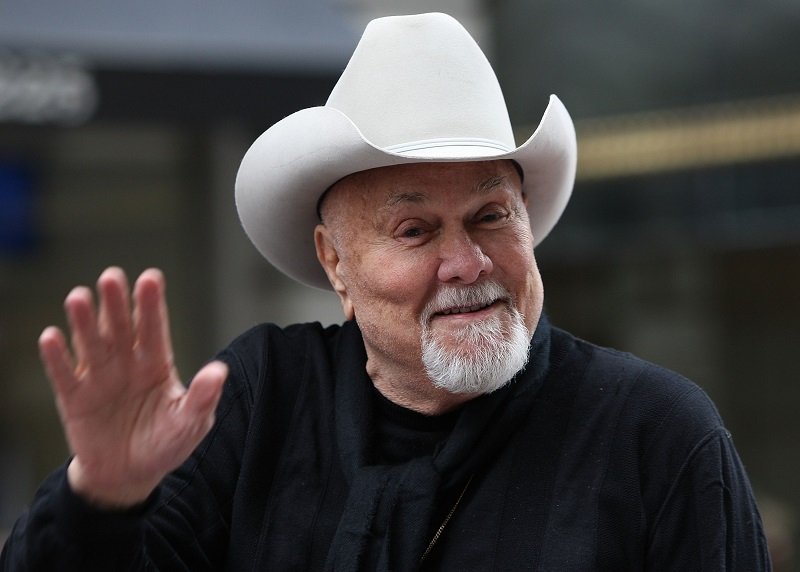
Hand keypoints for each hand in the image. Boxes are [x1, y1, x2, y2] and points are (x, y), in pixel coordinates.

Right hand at [38, 267, 226, 508]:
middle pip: (119, 327)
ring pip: (90, 343)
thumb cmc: (164, 443)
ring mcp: (98, 377)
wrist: (129, 475)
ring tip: (78, 297)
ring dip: (83, 321)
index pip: (154, 328)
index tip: (150, 278)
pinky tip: (52, 337)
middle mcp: (125, 362)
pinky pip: (64, 375)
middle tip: (112, 277)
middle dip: (115, 302)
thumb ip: (202, 397)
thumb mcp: (190, 422)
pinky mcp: (74, 398)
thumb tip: (219, 371)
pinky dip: (57, 357)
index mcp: (156, 363)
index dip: (151, 304)